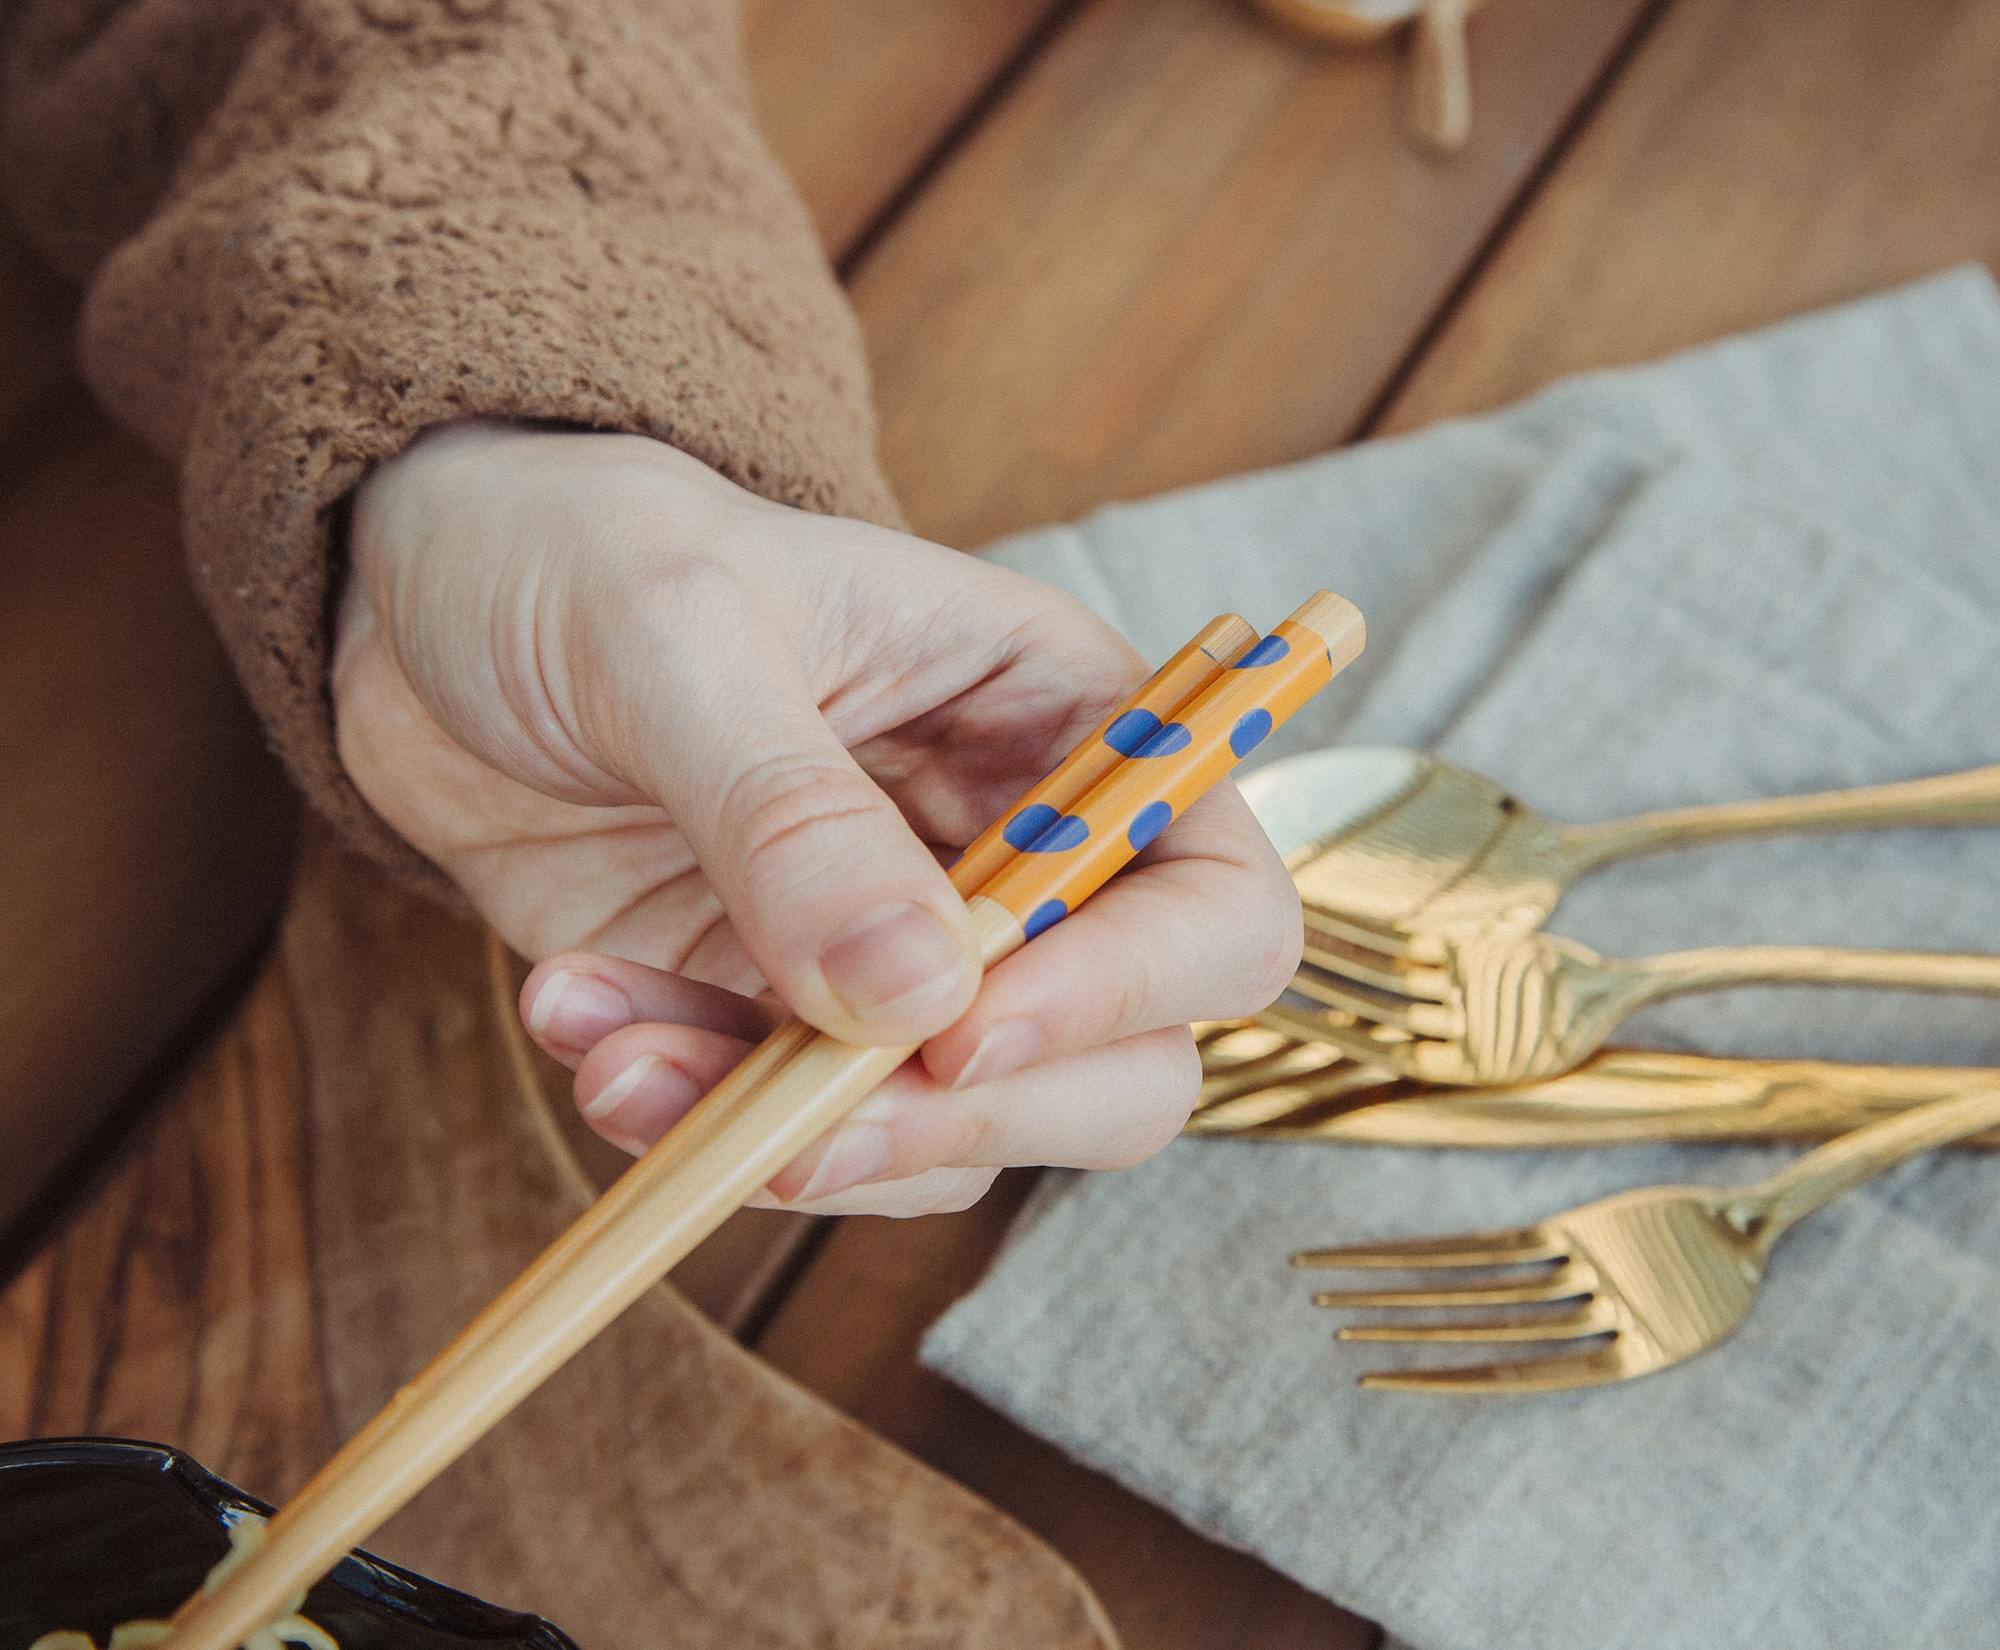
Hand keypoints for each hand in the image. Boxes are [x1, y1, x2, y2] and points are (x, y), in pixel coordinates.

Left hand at [336, 422, 1300, 1213]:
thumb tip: (920, 1002)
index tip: (966, 1031)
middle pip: (1126, 1061)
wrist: (422, 605)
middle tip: (810, 1121)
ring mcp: (902, 959)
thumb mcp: (678, 634)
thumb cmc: (580, 553)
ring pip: (958, 1134)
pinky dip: (693, 1123)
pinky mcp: (785, 1025)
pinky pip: (798, 1138)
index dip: (1132, 985)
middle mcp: (1012, 857)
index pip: (1210, 890)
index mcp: (1054, 720)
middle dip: (970, 1115)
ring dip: (794, 1138)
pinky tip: (580, 1023)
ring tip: (616, 1057)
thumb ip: (795, 814)